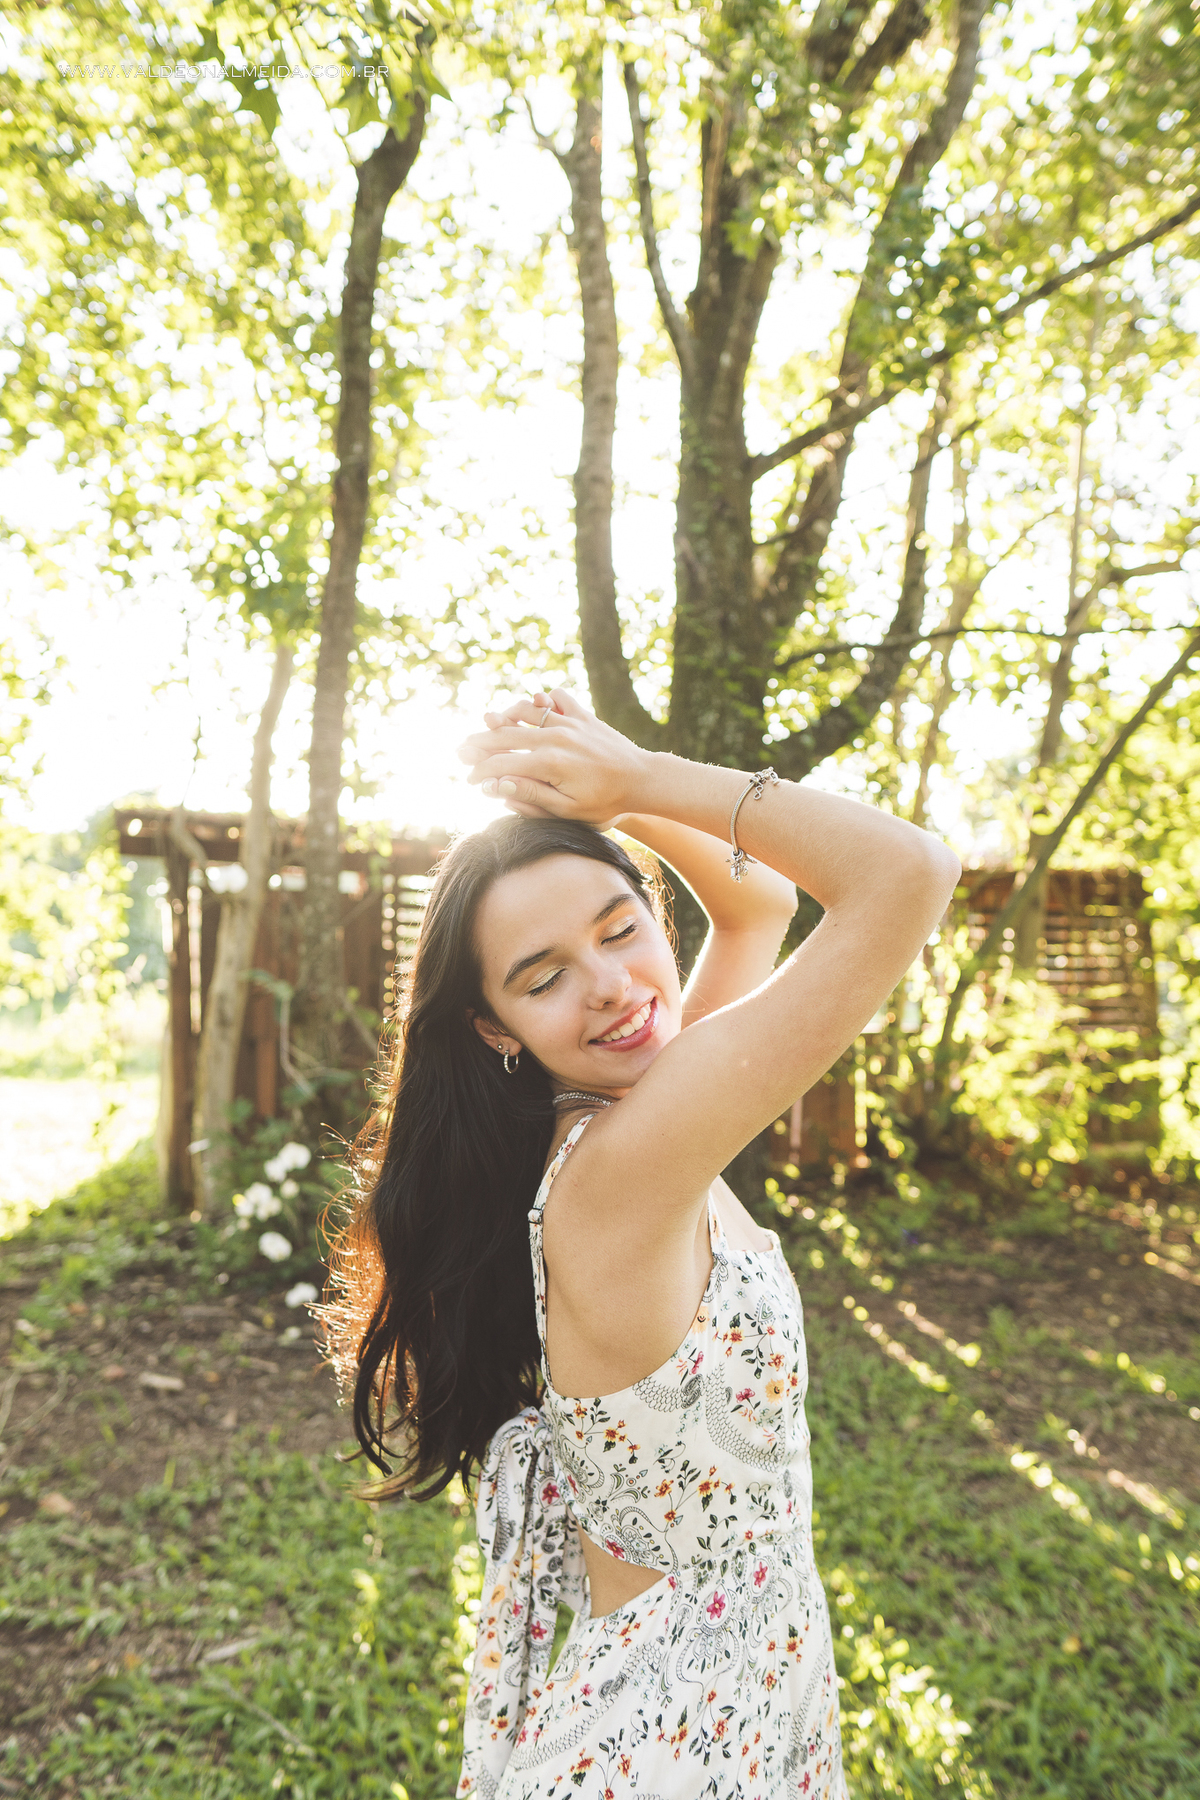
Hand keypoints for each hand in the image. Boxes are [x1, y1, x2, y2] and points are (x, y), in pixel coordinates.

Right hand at [458, 689, 650, 824]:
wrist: (644, 780)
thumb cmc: (606, 803)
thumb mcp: (566, 809)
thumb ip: (530, 795)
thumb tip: (497, 785)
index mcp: (548, 762)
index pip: (501, 763)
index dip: (481, 772)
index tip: (469, 781)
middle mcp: (555, 736)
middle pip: (506, 735)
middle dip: (480, 743)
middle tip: (461, 751)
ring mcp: (569, 722)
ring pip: (526, 711)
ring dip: (504, 717)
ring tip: (487, 724)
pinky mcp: (583, 716)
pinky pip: (557, 697)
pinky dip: (543, 698)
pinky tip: (534, 704)